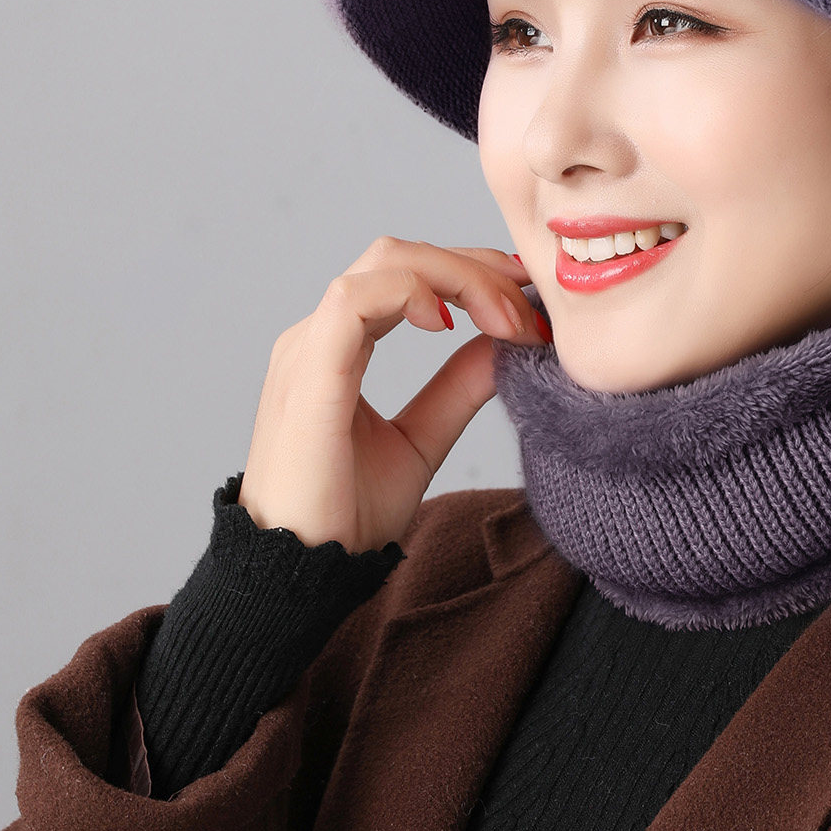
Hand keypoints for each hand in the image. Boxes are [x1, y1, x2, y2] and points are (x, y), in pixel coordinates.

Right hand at [237, 237, 547, 552]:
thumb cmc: (345, 517)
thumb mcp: (421, 440)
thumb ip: (458, 388)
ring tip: (506, 321)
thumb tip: (506, 344)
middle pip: (400, 255)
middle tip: (529, 307)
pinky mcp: (307, 373)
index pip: (407, 275)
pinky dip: (409, 293)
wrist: (301, 574)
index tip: (527, 302)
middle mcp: (319, 337)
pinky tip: (448, 323)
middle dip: (475, 266)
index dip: (472, 273)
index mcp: (340, 348)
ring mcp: (308, 349)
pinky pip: (353, 301)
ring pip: (384, 263)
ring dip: (458, 277)